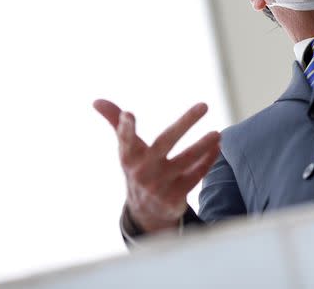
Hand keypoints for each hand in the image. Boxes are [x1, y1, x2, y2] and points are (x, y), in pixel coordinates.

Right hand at [93, 99, 220, 232]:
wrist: (146, 211)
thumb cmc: (137, 168)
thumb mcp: (126, 148)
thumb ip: (116, 122)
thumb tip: (96, 100)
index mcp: (129, 157)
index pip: (126, 140)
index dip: (126, 129)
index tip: (129, 115)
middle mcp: (143, 170)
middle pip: (165, 142)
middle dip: (185, 123)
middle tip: (205, 105)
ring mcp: (159, 185)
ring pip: (186, 160)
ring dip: (203, 145)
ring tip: (218, 133)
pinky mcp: (175, 197)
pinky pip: (196, 175)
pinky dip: (207, 160)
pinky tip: (217, 146)